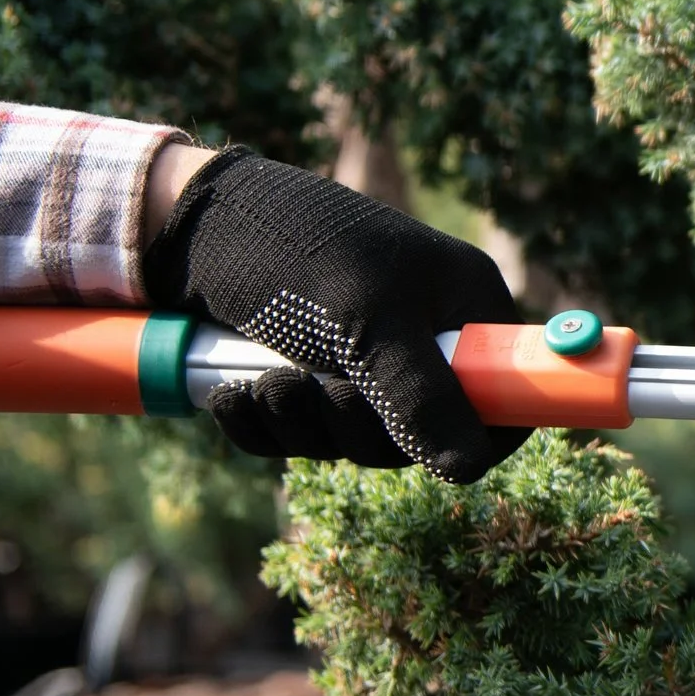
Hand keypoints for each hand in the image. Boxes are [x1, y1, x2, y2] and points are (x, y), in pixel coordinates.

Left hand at [143, 147, 528, 483]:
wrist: (187, 224)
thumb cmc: (293, 251)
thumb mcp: (366, 323)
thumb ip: (421, 398)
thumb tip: (470, 471)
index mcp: (461, 306)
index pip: (506, 393)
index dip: (478, 434)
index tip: (430, 451)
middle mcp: (422, 335)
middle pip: (422, 435)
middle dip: (356, 429)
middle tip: (320, 391)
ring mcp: (363, 359)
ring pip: (354, 441)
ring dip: (301, 426)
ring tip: (264, 383)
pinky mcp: (307, 375)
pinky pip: (302, 436)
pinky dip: (265, 427)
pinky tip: (234, 397)